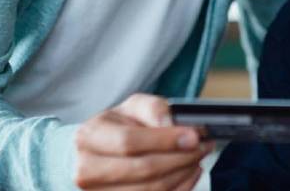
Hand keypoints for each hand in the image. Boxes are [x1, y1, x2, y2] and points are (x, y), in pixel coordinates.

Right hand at [73, 93, 211, 189]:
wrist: (105, 152)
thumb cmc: (121, 127)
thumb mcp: (134, 107)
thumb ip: (153, 109)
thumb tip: (169, 126)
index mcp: (89, 137)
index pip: (128, 142)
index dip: (164, 140)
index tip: (192, 136)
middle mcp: (88, 169)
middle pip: (142, 170)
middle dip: (180, 158)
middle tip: (202, 147)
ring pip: (151, 190)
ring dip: (183, 175)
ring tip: (196, 159)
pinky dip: (179, 188)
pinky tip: (188, 174)